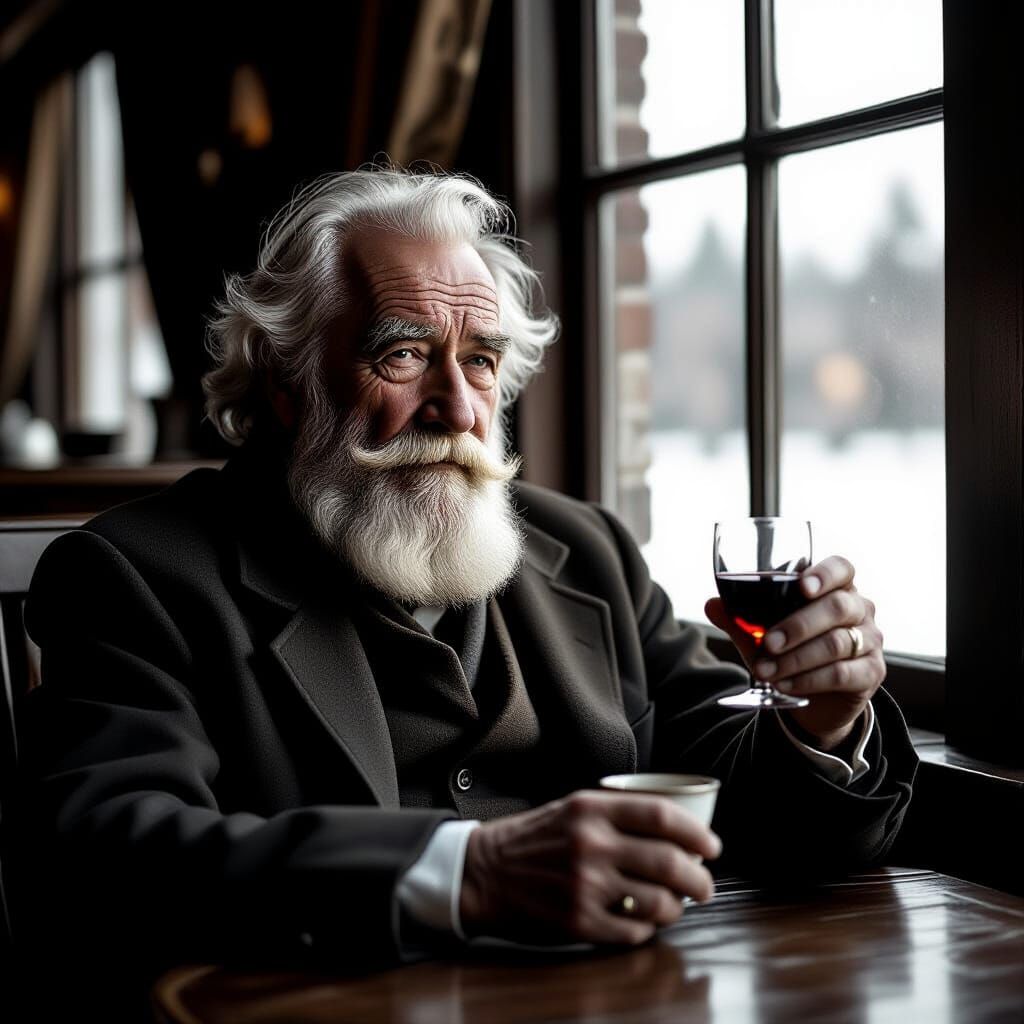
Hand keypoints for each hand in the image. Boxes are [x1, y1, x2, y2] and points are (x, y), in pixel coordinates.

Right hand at [459, 791, 720, 945]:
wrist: (484, 872)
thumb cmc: (534, 838)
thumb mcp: (573, 807)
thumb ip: (618, 813)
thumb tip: (677, 830)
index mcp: (591, 809)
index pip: (662, 816)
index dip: (697, 833)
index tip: (712, 847)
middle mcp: (591, 845)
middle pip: (669, 863)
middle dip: (699, 879)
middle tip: (705, 886)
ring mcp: (585, 886)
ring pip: (658, 903)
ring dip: (676, 909)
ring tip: (675, 906)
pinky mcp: (578, 922)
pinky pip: (633, 932)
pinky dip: (646, 930)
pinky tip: (642, 922)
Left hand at [705, 555, 884, 750]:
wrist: (817, 698)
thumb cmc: (792, 652)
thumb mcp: (764, 634)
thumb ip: (741, 619)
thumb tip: (711, 604)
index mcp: (837, 588)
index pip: (842, 569)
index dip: (825, 574)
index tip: (802, 586)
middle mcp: (860, 609)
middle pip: (838, 607)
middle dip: (798, 625)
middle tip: (767, 643)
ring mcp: (870, 641)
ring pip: (837, 643)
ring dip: (797, 658)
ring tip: (766, 670)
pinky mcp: (872, 673)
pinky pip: (842, 673)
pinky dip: (810, 679)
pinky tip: (786, 685)